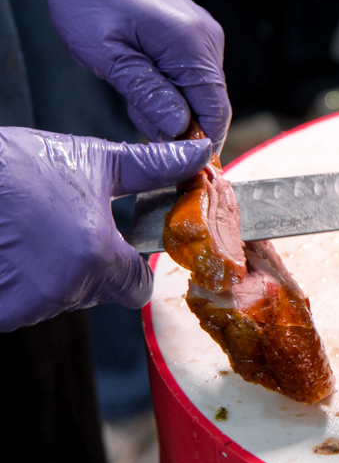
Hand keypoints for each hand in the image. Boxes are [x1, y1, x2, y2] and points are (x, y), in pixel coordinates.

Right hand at [0, 128, 212, 332]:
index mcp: (97, 255)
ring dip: (52, 274)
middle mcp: (64, 288)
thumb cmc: (13, 167)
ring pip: (59, 298)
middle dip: (90, 265)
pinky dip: (20, 283)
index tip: (119, 247)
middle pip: (98, 291)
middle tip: (65, 229)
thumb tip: (195, 156)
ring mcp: (27, 305)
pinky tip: (12, 251)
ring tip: (30, 234)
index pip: (138, 287)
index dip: (132, 267)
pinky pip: (23, 305)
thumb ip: (149, 167)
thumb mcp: (89, 160)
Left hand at [19, 0, 230, 149]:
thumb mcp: (108, 54)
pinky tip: (141, 78)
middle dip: (180, 125)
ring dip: (172, 106)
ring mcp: (205, 37)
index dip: (202, 144)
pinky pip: (193, 77)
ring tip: (132, 90)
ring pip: (200, 94)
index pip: (215, 112)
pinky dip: (171, 89)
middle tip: (139, 119)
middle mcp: (207, 41)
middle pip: (210, 106)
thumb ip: (148, 93)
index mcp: (191, 46)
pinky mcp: (196, 36)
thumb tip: (180, 128)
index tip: (181, 166)